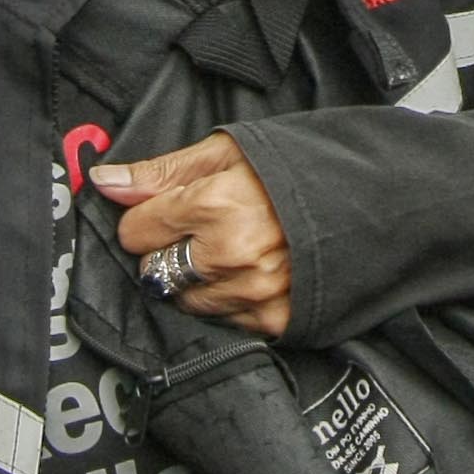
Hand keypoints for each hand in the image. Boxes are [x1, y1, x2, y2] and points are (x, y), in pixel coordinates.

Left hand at [98, 132, 293, 338]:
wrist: (368, 199)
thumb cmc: (296, 168)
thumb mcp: (228, 152)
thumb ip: (162, 171)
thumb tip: (104, 181)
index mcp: (214, 205)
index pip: (134, 231)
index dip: (150, 217)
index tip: (173, 210)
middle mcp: (229, 255)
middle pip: (154, 270)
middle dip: (172, 249)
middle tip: (207, 230)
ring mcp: (251, 293)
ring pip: (183, 301)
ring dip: (198, 279)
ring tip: (232, 250)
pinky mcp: (272, 321)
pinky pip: (222, 322)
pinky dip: (229, 300)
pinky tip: (251, 273)